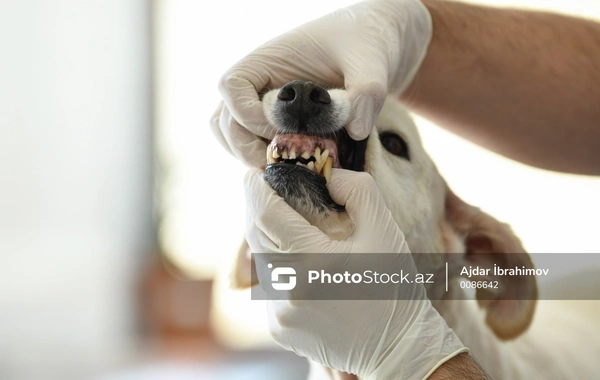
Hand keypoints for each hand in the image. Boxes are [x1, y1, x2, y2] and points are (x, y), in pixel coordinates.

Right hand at [211, 0, 431, 167]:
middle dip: (245, 146)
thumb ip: (367, 91)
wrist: (372, 49)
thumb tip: (355, 130)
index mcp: (267, 61)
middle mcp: (258, 85)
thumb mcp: (370, 62)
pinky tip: (296, 166)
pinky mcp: (277, 126)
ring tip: (287, 167)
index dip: (245, 114)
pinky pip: (254, 146)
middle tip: (281, 164)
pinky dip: (266, 160)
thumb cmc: (363, 43)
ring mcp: (263, 107)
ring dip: (250, 157)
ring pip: (233, 137)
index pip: (230, 87)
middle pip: (224, 120)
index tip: (279, 130)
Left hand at [244, 169, 466, 378]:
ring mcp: (280, 313)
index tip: (257, 173)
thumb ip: (357, 190)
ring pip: (261, 260)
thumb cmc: (393, 285)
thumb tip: (328, 176)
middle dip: (258, 208)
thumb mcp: (384, 229)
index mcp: (311, 261)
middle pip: (255, 234)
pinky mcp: (280, 327)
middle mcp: (287, 290)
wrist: (397, 345)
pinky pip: (270, 285)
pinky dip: (279, 266)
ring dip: (269, 237)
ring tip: (291, 226)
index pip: (264, 213)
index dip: (255, 188)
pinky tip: (302, 262)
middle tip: (271, 191)